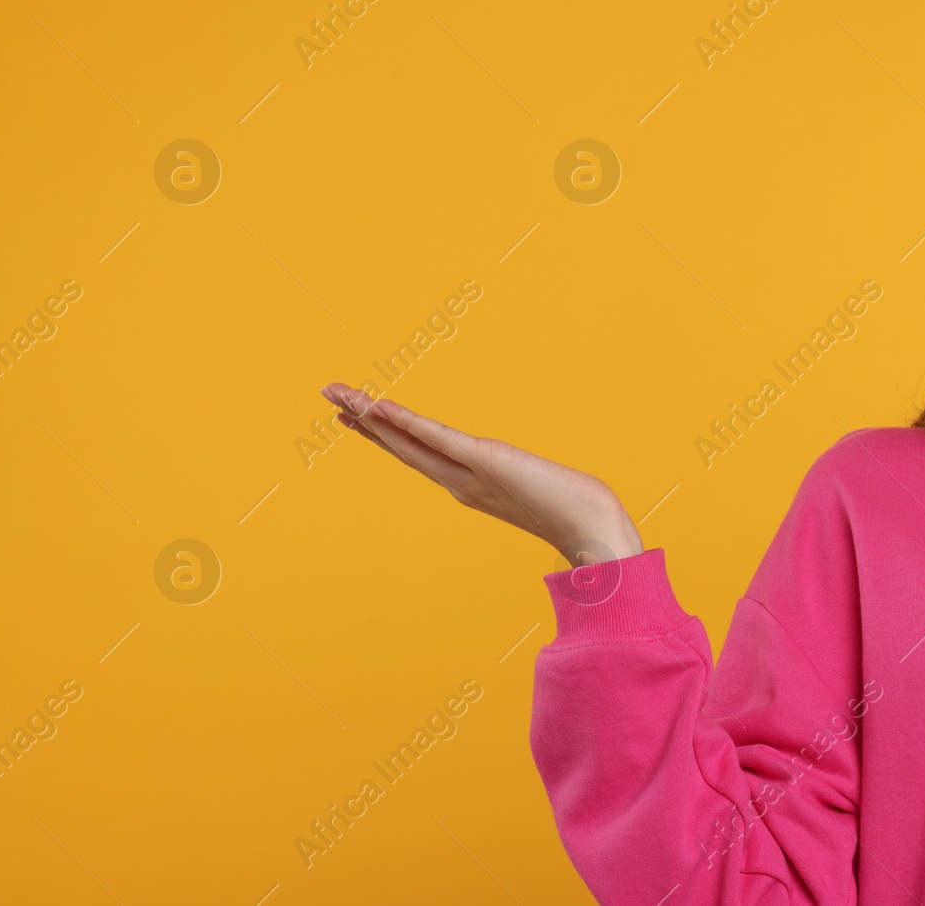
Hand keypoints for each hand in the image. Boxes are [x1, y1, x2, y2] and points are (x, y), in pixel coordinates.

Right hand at [320, 384, 643, 564]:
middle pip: (401, 445)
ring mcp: (468, 474)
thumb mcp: (541, 493)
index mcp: (469, 486)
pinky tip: (379, 408)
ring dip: (370, 417)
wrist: (594, 530)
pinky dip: (406, 423)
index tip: (357, 413)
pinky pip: (436, 439)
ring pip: (407, 441)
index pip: (417, 453)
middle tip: (329, 394)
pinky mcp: (485, 462)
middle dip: (363, 420)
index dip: (384, 433)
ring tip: (337, 394)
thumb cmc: (578, 515)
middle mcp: (460, 482)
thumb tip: (539, 490)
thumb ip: (531, 492)